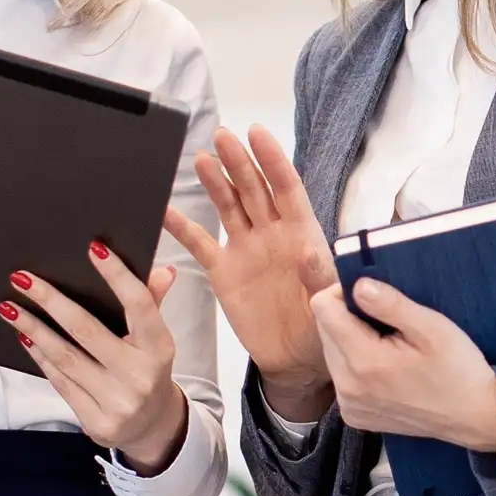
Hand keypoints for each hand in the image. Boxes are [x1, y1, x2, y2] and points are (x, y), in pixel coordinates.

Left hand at [3, 240, 189, 468]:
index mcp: (159, 348)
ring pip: (65, 357)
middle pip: (86, 330)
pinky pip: (60, 382)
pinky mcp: (97, 422)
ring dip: (33, 329)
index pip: (139, 305)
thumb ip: (151, 304)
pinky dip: (40, 357)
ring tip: (9, 307)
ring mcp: (118, 402)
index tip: (94, 248)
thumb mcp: (154, 340)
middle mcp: (140, 376)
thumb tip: (163, 271)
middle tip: (22, 278)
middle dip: (50, 301)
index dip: (117, 276)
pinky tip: (25, 337)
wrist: (150, 427)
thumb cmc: (147, 370)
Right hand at [166, 127, 339, 420]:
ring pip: (229, 206)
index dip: (272, 160)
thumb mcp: (330, 303)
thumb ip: (320, 277)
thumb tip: (308, 250)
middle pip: (254, 189)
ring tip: (200, 158)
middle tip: (221, 137)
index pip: (287, 189)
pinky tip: (165, 208)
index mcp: (303, 234)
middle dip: (238, 162)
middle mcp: (273, 234)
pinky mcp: (223, 270)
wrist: (296, 360)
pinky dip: (182, 226)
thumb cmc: (321, 328)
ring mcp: (246, 249)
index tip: (256, 134)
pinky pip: (200, 243)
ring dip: (216, 182)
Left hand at [309, 277, 495, 452]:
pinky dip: (358, 367)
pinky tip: (387, 370)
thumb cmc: (458, 369)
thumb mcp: (432, 328)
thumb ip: (391, 304)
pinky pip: (342, 378)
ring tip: (390, 347)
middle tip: (389, 324)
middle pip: (325, 330)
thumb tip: (358, 285)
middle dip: (349, 318)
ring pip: (332, 353)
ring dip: (352, 342)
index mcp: (363, 361)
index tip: (372, 296)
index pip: (323, 308)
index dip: (344, 292)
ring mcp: (349, 405)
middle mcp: (347, 387)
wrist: (474, 417)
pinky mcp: (355, 416)